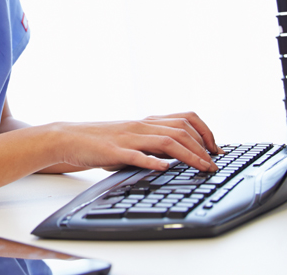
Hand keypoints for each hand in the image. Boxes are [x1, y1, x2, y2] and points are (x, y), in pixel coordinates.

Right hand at [51, 111, 220, 172]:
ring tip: (203, 168)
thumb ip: (153, 143)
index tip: (217, 150)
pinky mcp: (113, 151)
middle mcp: (141, 126)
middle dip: (203, 147)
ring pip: (165, 141)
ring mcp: (128, 138)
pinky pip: (136, 155)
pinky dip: (152, 160)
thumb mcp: (132, 138)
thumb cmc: (101, 141)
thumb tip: (179, 156)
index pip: (185, 118)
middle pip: (181, 129)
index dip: (205, 132)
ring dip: (189, 155)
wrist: (69, 138)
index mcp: (146, 122)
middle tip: (215, 164)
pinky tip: (164, 167)